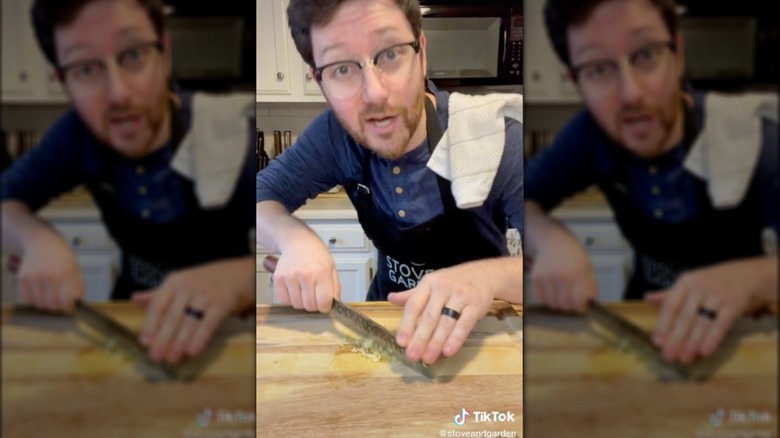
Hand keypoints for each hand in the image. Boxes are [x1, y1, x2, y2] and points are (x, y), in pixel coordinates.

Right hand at [14, 232, 83, 312]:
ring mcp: (35, 277)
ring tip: (49, 297)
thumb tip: (77, 303)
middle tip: (58, 304)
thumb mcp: (75, 268)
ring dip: (45, 305)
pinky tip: (39, 294)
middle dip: (57, 308)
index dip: (68, 308)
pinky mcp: (23, 278)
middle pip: (52, 304)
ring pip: (40, 304)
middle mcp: (50, 275)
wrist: (43, 242)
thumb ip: (77, 286)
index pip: (66, 300)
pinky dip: (33, 301)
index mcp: (66, 273)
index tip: (68, 308)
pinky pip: (27, 299)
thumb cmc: (61, 256)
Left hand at [132, 257, 251, 363]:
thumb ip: (156, 295)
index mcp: (173, 282)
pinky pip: (208, 324)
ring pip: (189, 323)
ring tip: (172, 358)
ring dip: (180, 343)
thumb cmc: (198, 282)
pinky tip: (192, 351)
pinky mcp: (220, 304)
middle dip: (163, 338)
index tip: (144, 342)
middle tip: (156, 356)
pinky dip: (200, 339)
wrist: (230, 274)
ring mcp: (205, 296)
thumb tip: (134, 299)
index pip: (158, 305)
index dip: (150, 324)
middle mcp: (188, 287)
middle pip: (173, 317)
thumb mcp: (177, 283)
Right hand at [273, 234, 339, 312]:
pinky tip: (294, 291)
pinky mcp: (278, 278)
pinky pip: (284, 300)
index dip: (325, 307)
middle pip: (309, 305)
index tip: (324, 305)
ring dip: (301, 303)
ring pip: (296, 304)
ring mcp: (290, 276)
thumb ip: (335, 287)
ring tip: (304, 292)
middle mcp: (305, 274)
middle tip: (314, 298)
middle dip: (314, 306)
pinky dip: (290, 300)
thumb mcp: (331, 267)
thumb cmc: (315, 254)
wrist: (298, 241)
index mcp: (322, 272)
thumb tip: (335, 304)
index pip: (324, 301)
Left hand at [388, 264, 495, 364]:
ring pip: (446, 323)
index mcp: (429, 283)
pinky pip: (464, 325)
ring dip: (436, 343)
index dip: (407, 324)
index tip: (401, 342)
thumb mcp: (431, 284)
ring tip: (428, 358)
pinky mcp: (476, 305)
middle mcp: (443, 288)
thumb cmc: (453, 281)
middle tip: (412, 356)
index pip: (414, 305)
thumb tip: (390, 299)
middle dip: (420, 338)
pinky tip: (448, 352)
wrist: (484, 274)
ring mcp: (461, 296)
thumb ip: (412, 295)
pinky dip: (456, 339)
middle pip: (429, 317)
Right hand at [529, 230, 595, 311]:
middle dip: (569, 307)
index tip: (580, 306)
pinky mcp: (535, 278)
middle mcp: (561, 276)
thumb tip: (587, 304)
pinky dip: (546, 300)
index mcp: (578, 273)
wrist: (554, 242)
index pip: (578, 301)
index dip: (580, 307)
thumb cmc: (573, 255)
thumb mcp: (587, 268)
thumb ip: (590, 287)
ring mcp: (547, 277)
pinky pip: (540, 298)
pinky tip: (551, 292)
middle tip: (570, 301)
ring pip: (552, 304)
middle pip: (564, 305)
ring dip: (557, 304)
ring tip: (560, 296)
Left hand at [645, 262, 757, 363]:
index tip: (657, 342)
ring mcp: (717, 296)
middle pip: (685, 317)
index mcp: (684, 283)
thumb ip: (668, 295)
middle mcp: (699, 288)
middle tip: (668, 356)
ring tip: (684, 358)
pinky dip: (712, 340)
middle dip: (676, 339)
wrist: (740, 274)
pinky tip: (704, 352)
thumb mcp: (687, 284)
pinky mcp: (733, 305)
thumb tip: (647, 298)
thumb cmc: (708, 282)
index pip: (671, 306)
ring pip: (702, 323)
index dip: (663, 325)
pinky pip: (721, 325)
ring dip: (692, 343)